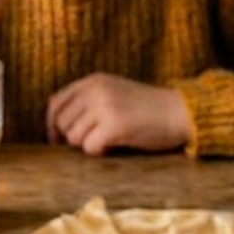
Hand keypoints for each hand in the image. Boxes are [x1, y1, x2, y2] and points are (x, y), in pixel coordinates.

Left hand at [46, 74, 192, 155]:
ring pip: (74, 137)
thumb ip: (88, 101)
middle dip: (73, 138)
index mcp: (93, 80)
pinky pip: (90, 147)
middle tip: (92, 142)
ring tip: (108, 141)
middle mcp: (96, 90)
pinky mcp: (115, 125)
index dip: (52, 125)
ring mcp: (105, 106)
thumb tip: (56, 127)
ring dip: (88, 145)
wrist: (180, 112)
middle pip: (62, 123)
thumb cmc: (148, 109)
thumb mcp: (114, 93)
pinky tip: (113, 147)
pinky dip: (99, 152)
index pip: (55, 103)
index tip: (58, 141)